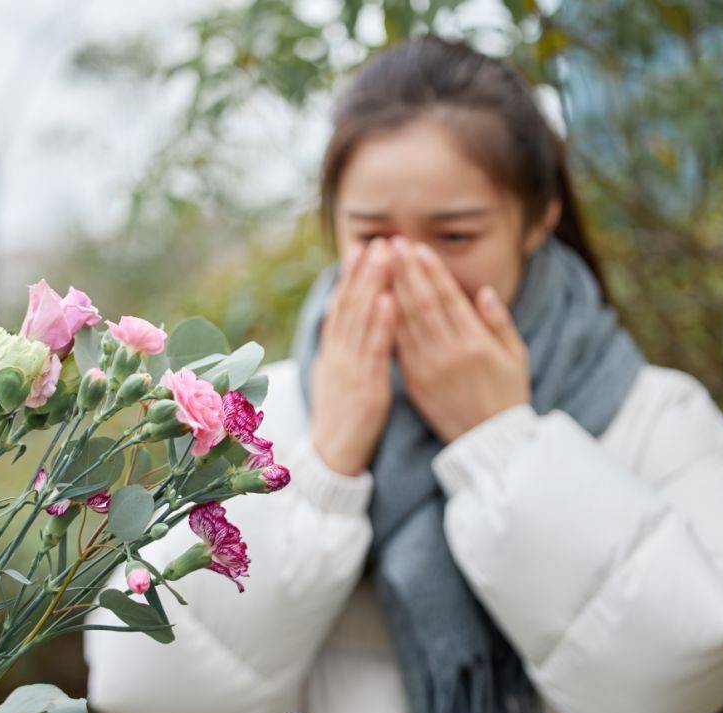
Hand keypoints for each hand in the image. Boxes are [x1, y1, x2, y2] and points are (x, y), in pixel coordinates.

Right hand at [309, 237, 396, 476]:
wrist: (331, 461)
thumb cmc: (339, 422)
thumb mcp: (333, 380)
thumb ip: (339, 351)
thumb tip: (339, 323)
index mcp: (332, 355)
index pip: (341, 307)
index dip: (350, 277)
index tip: (361, 248)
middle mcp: (338, 357)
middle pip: (349, 306)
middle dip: (364, 271)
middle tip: (378, 240)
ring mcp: (350, 371)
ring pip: (360, 321)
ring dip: (373, 286)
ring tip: (386, 257)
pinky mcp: (366, 388)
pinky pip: (374, 351)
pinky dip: (381, 323)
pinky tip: (390, 300)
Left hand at [389, 235, 529, 443]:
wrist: (489, 443)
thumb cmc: (508, 396)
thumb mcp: (516, 357)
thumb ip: (499, 323)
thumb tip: (483, 291)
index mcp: (476, 343)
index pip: (448, 298)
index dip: (430, 271)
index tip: (417, 248)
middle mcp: (449, 353)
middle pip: (422, 304)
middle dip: (406, 271)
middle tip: (392, 244)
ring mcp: (428, 368)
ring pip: (405, 322)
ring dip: (391, 290)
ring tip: (380, 265)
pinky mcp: (414, 382)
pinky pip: (397, 346)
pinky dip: (385, 322)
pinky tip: (375, 302)